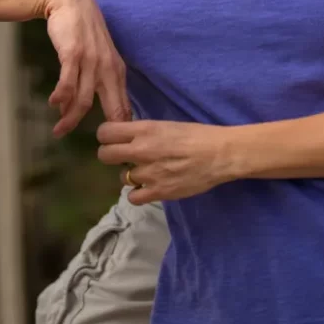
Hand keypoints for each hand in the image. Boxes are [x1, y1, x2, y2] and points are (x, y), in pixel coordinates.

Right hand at [43, 0, 131, 138]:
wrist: (71, 1)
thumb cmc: (83, 30)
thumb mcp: (99, 55)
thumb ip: (97, 80)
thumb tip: (84, 107)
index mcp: (117, 71)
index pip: (124, 106)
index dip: (121, 128)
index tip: (115, 146)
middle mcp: (107, 68)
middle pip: (109, 109)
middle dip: (102, 133)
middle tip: (92, 148)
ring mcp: (90, 61)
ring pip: (84, 100)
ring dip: (70, 118)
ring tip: (59, 130)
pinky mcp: (73, 54)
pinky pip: (68, 83)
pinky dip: (61, 97)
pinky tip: (54, 104)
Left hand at [97, 119, 235, 203]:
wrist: (219, 155)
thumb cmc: (196, 135)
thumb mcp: (165, 125)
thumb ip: (143, 132)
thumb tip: (127, 137)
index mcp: (144, 130)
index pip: (105, 132)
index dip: (106, 136)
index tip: (112, 138)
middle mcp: (141, 151)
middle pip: (105, 155)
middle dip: (109, 155)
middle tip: (121, 156)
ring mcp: (148, 174)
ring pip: (122, 178)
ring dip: (130, 175)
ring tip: (146, 172)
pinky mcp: (158, 192)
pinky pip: (133, 197)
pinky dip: (138, 194)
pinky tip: (149, 187)